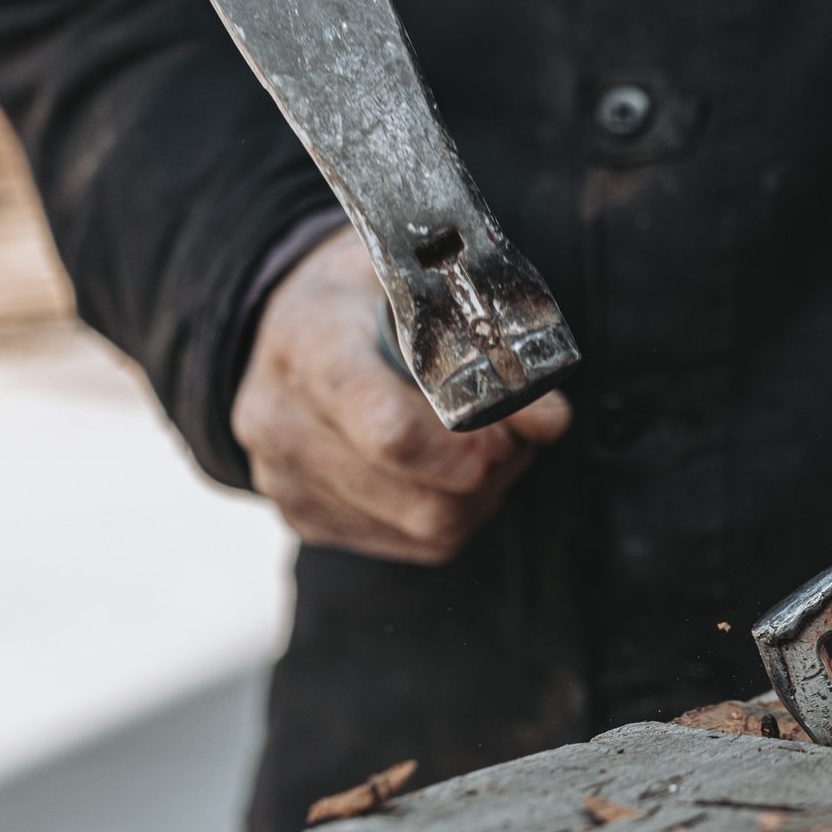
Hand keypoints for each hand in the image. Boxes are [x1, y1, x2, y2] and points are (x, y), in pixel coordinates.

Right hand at [233, 229, 570, 564]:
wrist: (288, 325)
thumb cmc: (368, 296)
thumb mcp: (426, 286)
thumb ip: (492, 343)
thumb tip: (549, 422)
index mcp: (310, 343)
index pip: (391, 429)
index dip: (466, 445)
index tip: (503, 427)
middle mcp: (282, 420)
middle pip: (423, 499)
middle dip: (489, 473)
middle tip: (509, 436)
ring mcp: (287, 479)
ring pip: (428, 528)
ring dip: (482, 495)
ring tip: (487, 447)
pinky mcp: (305, 519)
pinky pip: (416, 545)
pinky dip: (457, 513)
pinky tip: (453, 472)